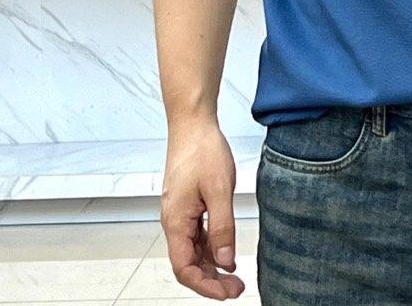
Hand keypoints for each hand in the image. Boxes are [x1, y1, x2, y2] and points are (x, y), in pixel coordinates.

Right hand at [161, 120, 245, 299]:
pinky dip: (210, 246)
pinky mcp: (188, 204)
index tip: (227, 293)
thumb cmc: (203, 150)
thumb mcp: (219, 190)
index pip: (184, 268)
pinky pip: (196, 234)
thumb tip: (225, 259)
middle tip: (237, 288)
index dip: (205, 285)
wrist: (193, 123)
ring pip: (193, 250)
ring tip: (235, 275)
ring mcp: (180, 212)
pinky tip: (226, 251)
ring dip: (212, 265)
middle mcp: (174, 221)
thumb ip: (222, 227)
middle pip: (188, 262)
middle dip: (211, 280)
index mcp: (176, 221)